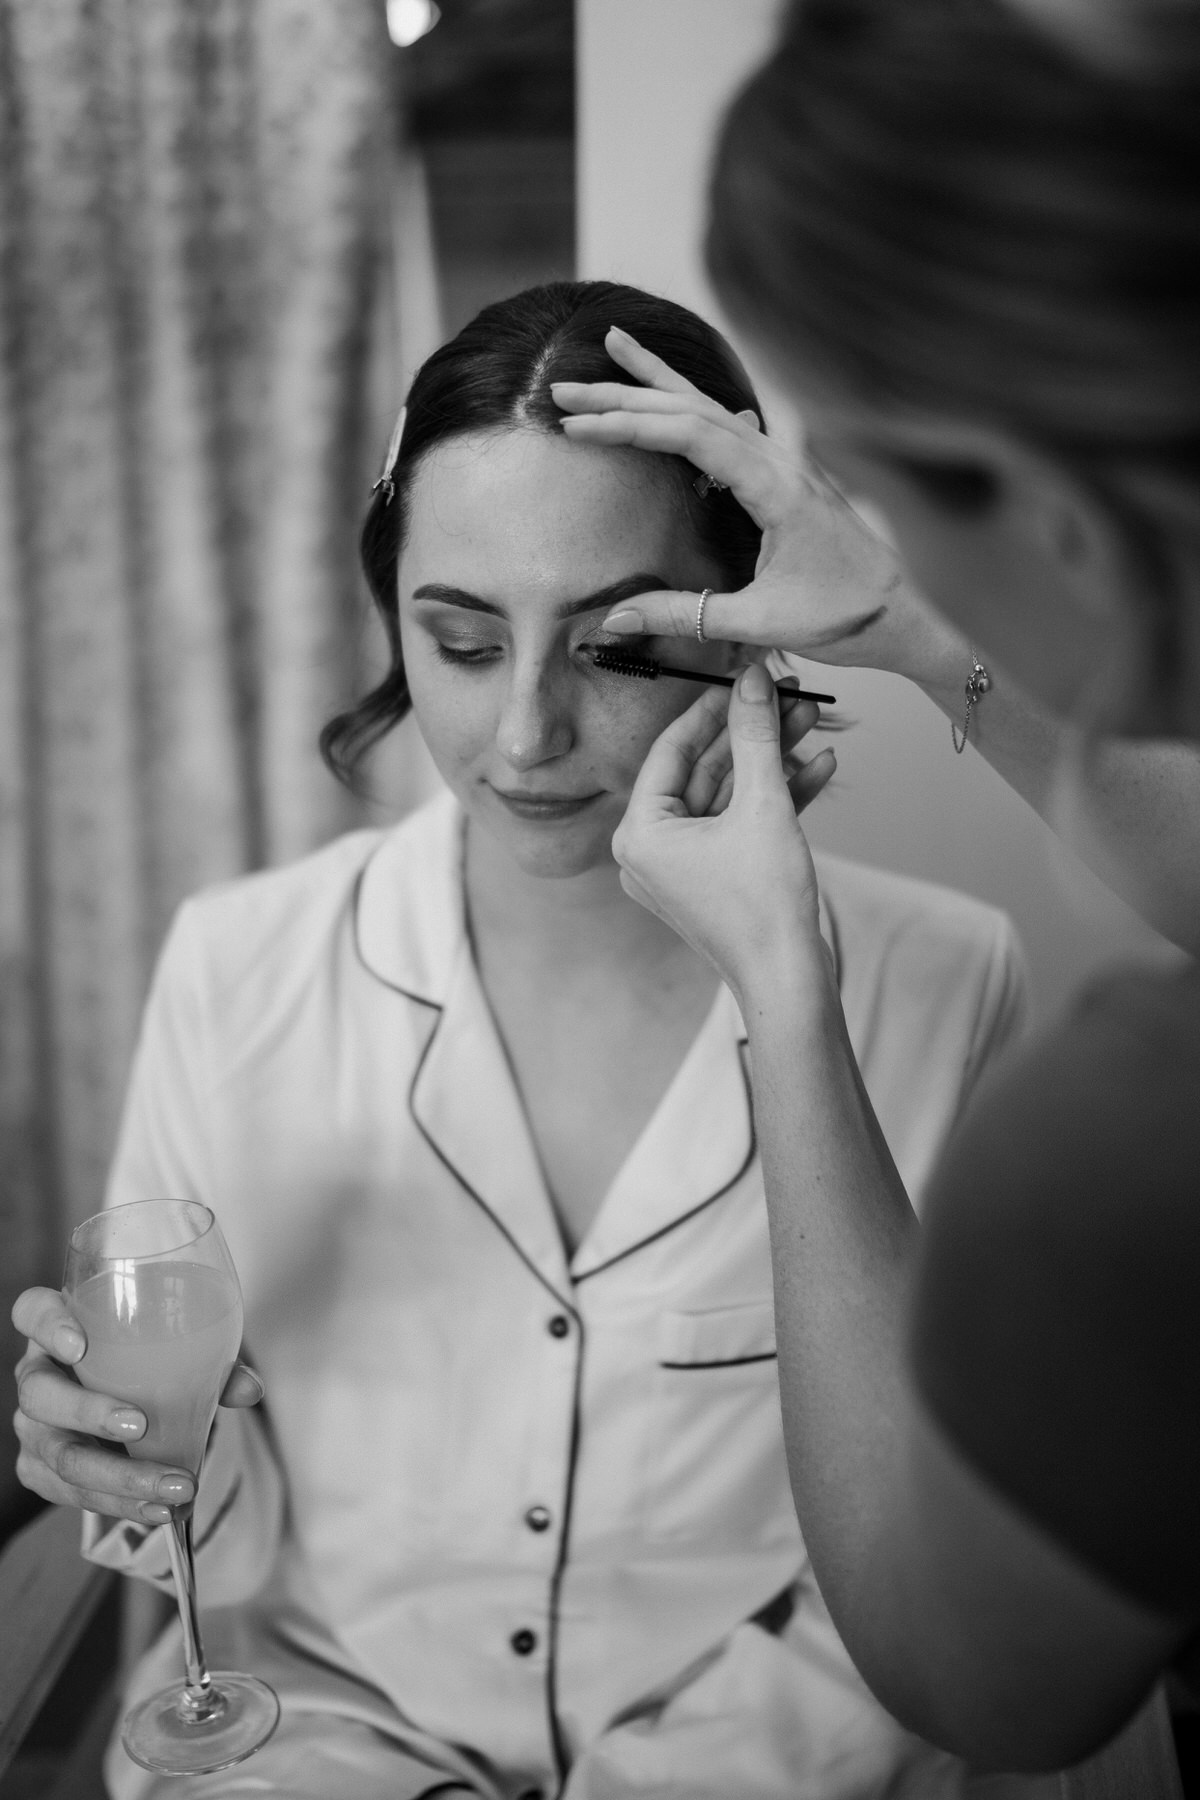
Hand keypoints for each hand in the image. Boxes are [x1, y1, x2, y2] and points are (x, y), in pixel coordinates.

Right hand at [12, 1285, 262, 1525]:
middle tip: (140, 1424)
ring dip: (118, 1476)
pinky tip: (158, 1509)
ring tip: (173, 1486)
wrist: (130, 1407)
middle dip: (88, 1412)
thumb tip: (249, 1388)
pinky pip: (73, 1495)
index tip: (80, 1345)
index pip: (33, 1311)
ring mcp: (35, 1428)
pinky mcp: (43, 1472)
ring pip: (59, 1455)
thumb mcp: (175, 1353)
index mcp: (60, 1328)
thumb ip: (211, 1362)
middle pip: (39, 1393)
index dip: (48, 1326)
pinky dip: (121, 1504)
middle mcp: (37, 1376)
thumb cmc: (146, 1364)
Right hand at [553, 328, 960, 683]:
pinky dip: (693, 405)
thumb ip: (685, 616)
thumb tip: (615, 618)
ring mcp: (787, 462)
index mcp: (775, 485)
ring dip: (659, 382)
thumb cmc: (842, 619)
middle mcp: (781, 460)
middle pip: (693, 408)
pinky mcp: (788, 476)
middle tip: (565, 388)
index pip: (689, 434)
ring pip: (713, 407)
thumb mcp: (759, 622)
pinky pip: (732, 426)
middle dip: (626, 392)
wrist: (903, 617)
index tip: (577, 427)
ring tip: (617, 347)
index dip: (628, 425)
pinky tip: (682, 397)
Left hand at [614, 669, 833, 1003]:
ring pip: (727, 797)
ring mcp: (682, 869)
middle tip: (787, 694)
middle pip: (703, 771)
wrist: (790, 982)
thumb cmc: (765, 906)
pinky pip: (738, 827)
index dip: (713, 707)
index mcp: (640, 834)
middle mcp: (651, 852)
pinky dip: (775, 800)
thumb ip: (756, 737)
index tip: (744, 676)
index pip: (672, 750)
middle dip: (751, 734)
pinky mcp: (714, 880)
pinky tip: (819, 767)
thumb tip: (754, 680)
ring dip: (771, 761)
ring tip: (811, 721)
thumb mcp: (763, 806)